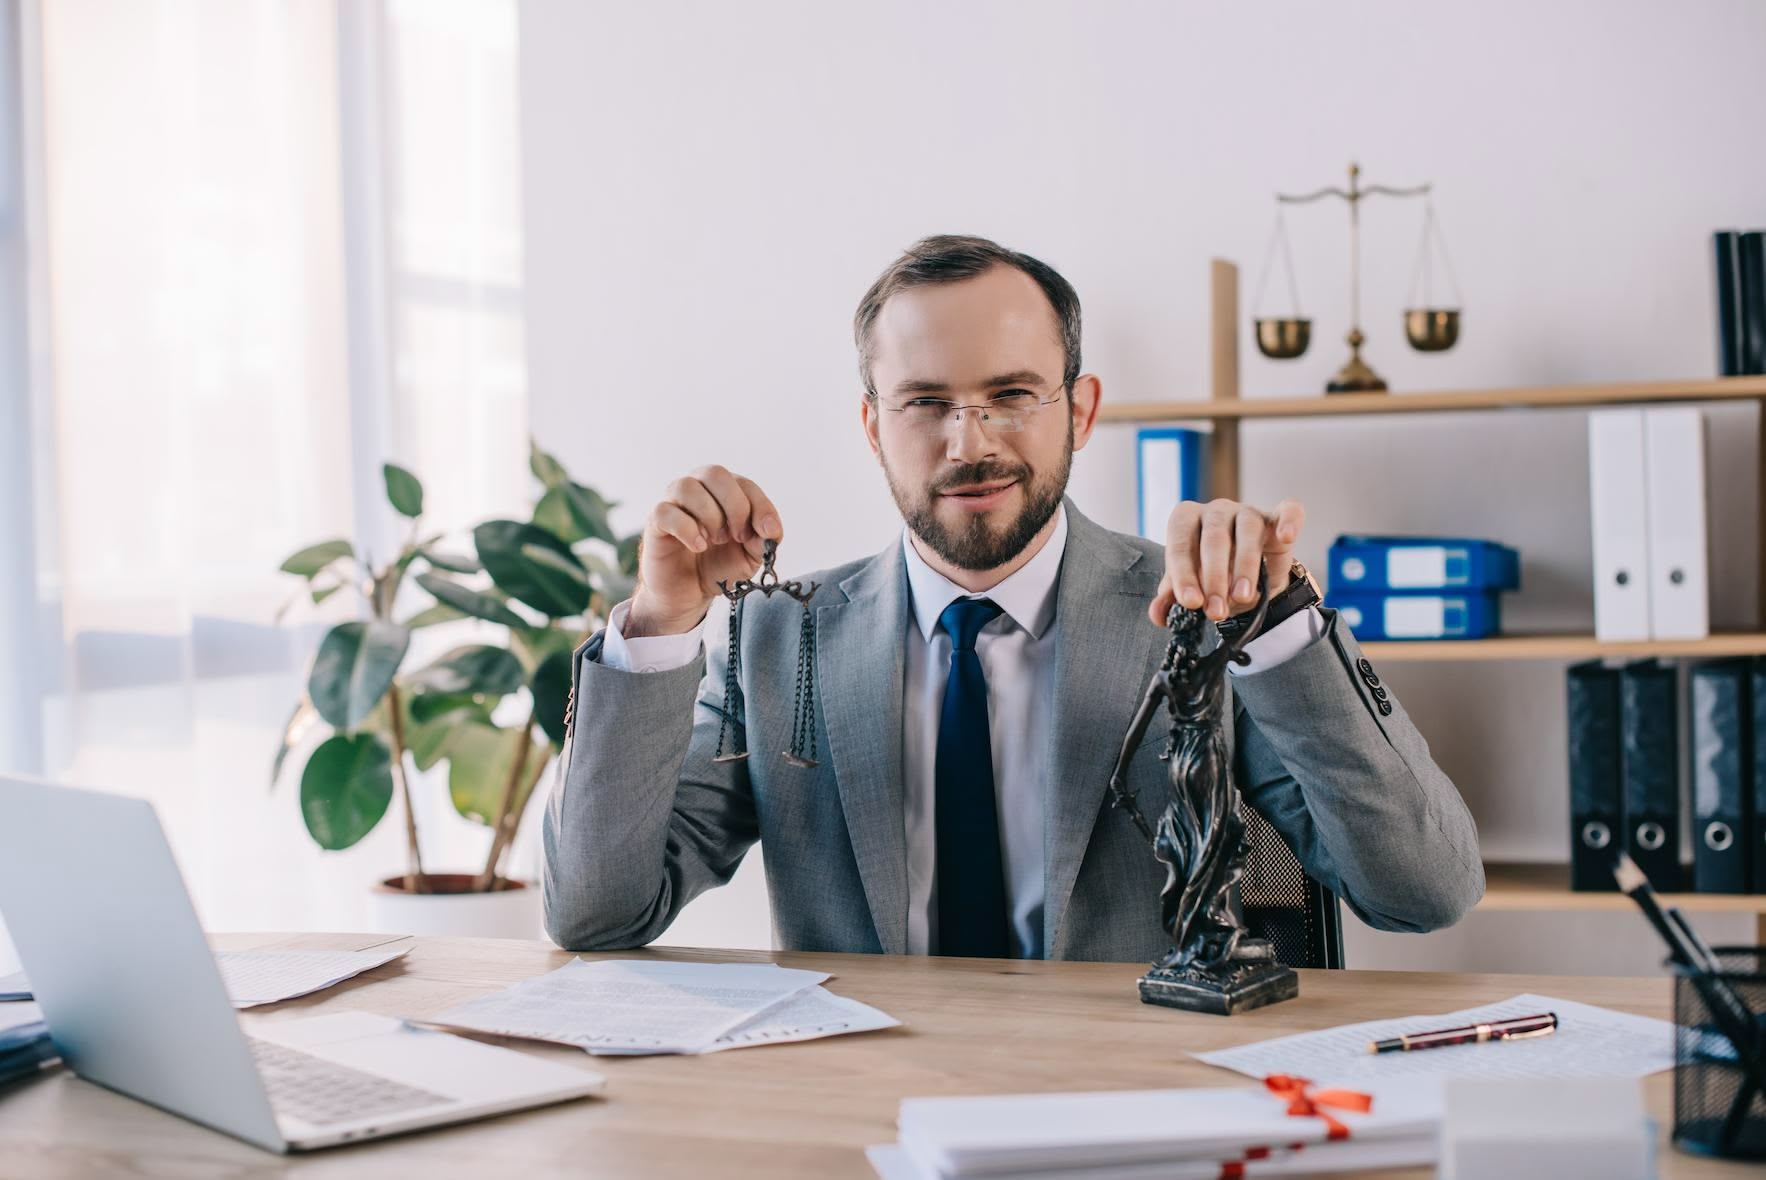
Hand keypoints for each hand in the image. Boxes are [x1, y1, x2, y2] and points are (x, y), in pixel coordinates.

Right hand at [627, 465, 781, 636]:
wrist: (690, 593)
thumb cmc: (719, 565)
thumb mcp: (751, 556)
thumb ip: (764, 539)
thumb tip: (770, 529)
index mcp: (724, 492)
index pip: (745, 484)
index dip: (760, 506)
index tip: (767, 532)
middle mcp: (698, 489)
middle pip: (715, 474)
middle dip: (734, 506)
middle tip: (738, 536)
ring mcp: (674, 503)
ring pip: (688, 487)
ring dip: (710, 515)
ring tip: (715, 540)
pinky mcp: (656, 522)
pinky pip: (666, 511)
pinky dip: (687, 529)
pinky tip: (698, 546)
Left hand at [1149, 498, 1304, 625]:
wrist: (1245, 575)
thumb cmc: (1211, 574)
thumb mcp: (1191, 586)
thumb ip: (1172, 597)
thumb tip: (1158, 616)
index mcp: (1186, 520)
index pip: (1180, 543)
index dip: (1183, 575)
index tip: (1191, 603)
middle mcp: (1215, 511)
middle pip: (1214, 538)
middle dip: (1214, 578)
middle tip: (1215, 611)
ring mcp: (1247, 512)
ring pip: (1247, 531)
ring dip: (1244, 566)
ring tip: (1242, 596)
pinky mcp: (1277, 518)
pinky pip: (1288, 511)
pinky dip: (1290, 521)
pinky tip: (1286, 537)